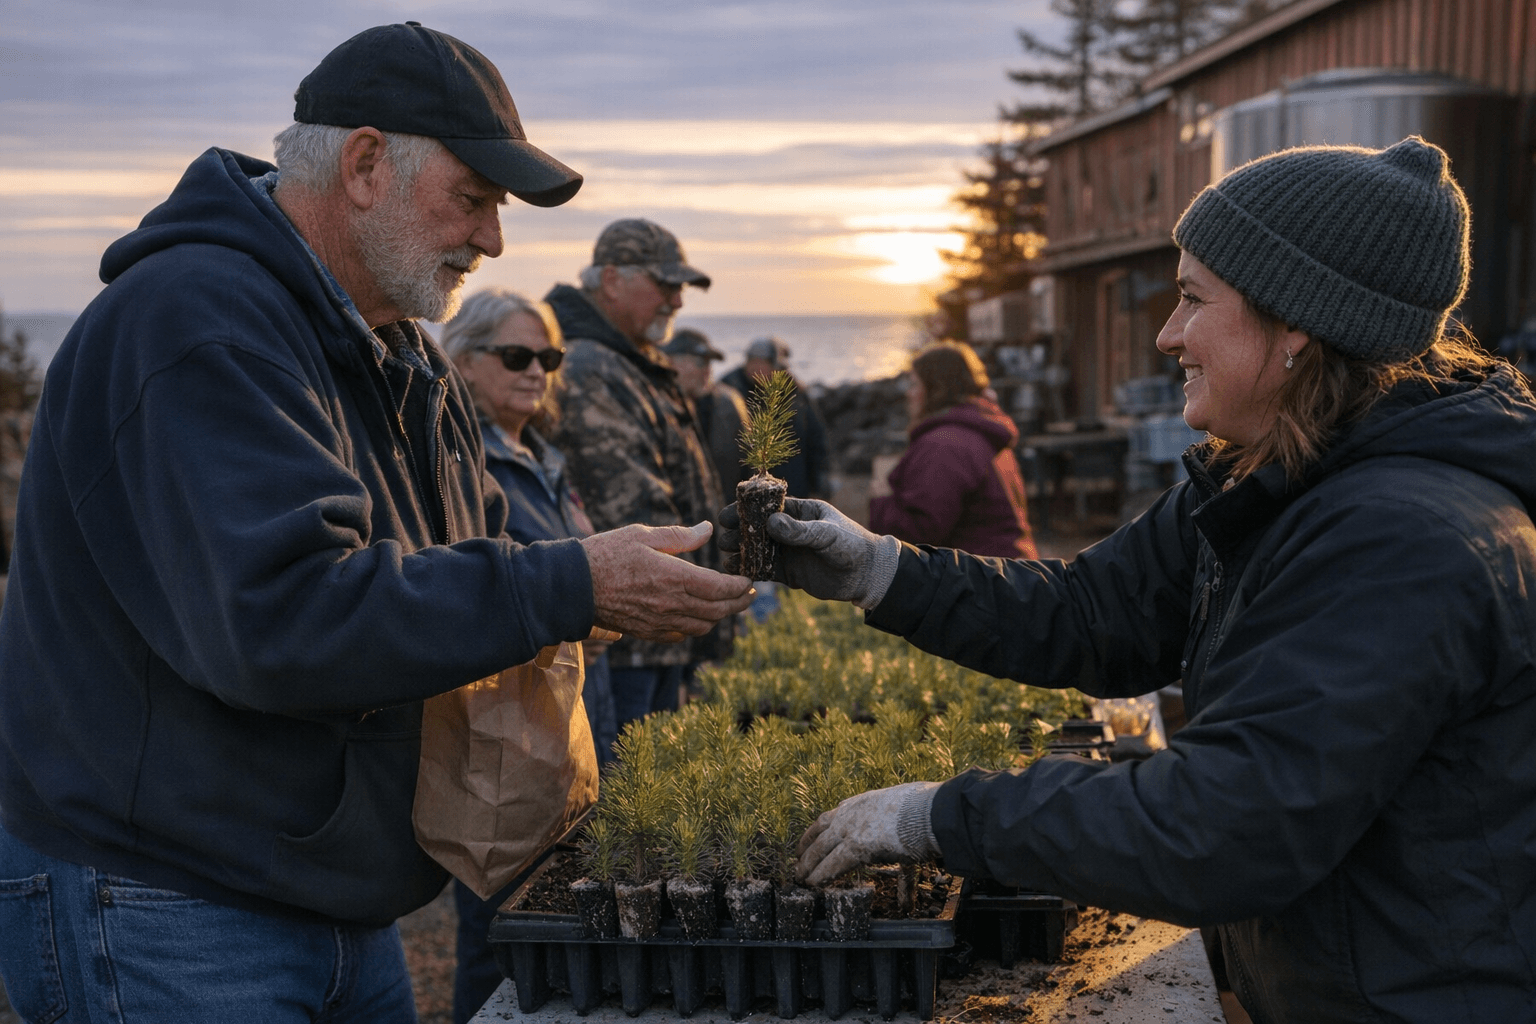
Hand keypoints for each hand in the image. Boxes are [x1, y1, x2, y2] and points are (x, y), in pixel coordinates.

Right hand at [581, 523, 754, 643]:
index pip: (720, 588)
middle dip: (738, 603)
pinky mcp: (646, 632)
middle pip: (717, 611)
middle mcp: (671, 605)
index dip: (740, 587)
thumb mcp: (643, 534)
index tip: (750, 580)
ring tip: (727, 605)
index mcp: (674, 578)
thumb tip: (707, 530)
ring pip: (702, 626)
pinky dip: (695, 628)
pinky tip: (697, 618)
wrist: (572, 587)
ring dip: (719, 617)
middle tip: (750, 595)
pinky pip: (680, 636)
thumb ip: (680, 536)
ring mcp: (659, 622)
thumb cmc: (606, 554)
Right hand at [719, 497, 899, 608]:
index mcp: (801, 511)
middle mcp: (790, 529)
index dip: (747, 509)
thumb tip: (771, 522)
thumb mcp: (827, 535)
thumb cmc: (852, 546)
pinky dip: (750, 570)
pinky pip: (764, 569)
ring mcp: (788, 551)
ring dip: (742, 551)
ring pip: (758, 549)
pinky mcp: (788, 572)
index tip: (728, 514)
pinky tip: (735, 571)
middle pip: (758, 528)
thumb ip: (800, 530)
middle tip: (724, 538)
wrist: (867, 576)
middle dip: (740, 532)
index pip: (768, 506)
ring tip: (727, 555)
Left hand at [795, 781, 940, 885]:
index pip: (831, 817)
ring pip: (821, 849)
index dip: (818, 831)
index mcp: (862, 802)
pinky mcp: (856, 847)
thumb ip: (896, 819)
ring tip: (799, 878)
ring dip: (808, 864)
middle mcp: (850, 812)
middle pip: (819, 832)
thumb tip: (908, 828)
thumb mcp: (903, 807)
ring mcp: (850, 828)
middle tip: (797, 861)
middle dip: (806, 848)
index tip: (810, 840)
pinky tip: (813, 884)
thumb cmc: (924, 809)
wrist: (929, 812)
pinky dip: (821, 875)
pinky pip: (832, 865)